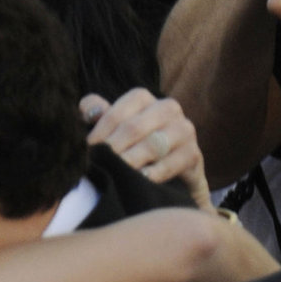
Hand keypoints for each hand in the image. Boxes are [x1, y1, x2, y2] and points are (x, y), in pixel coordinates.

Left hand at [82, 89, 211, 208]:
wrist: (174, 180)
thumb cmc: (136, 151)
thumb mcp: (117, 131)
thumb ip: (100, 117)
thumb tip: (86, 111)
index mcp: (144, 99)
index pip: (118, 111)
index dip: (100, 132)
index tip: (87, 151)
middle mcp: (167, 108)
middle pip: (134, 128)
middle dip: (112, 149)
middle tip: (97, 167)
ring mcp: (184, 130)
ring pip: (152, 145)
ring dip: (130, 162)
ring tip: (114, 175)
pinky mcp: (194, 154)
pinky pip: (170, 165)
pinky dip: (152, 175)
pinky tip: (138, 182)